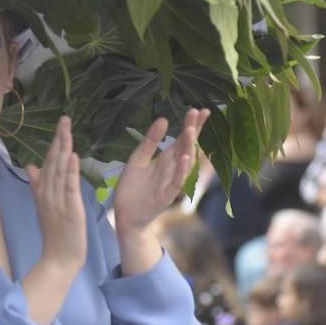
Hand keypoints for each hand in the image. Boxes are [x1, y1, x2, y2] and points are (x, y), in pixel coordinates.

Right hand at [26, 116, 86, 271]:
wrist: (58, 259)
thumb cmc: (55, 234)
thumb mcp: (43, 206)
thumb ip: (37, 185)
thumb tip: (30, 165)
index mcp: (43, 191)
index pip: (49, 163)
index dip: (55, 143)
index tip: (61, 125)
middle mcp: (48, 193)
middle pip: (53, 162)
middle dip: (59, 139)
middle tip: (64, 119)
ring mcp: (58, 201)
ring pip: (60, 171)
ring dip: (63, 150)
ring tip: (67, 131)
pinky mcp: (69, 210)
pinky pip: (69, 188)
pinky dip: (70, 172)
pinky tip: (72, 156)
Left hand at [111, 108, 209, 238]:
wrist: (125, 214)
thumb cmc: (133, 187)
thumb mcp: (138, 159)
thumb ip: (150, 141)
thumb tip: (163, 119)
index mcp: (166, 159)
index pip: (182, 139)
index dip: (191, 125)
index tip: (200, 109)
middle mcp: (172, 168)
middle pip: (186, 147)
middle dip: (193, 130)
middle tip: (200, 112)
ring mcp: (171, 182)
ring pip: (184, 163)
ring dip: (188, 147)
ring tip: (190, 130)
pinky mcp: (166, 196)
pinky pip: (176, 182)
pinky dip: (181, 171)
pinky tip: (184, 158)